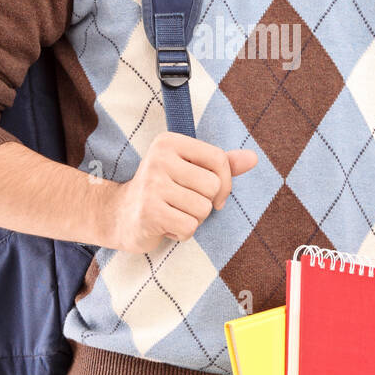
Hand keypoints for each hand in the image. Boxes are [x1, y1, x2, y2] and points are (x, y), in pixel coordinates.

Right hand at [102, 130, 256, 252]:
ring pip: (203, 209)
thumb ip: (222, 164)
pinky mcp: (149, 211)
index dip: (225, 182)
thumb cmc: (162, 191)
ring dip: (193, 219)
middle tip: (183, 204)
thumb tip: (253, 158)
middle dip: (205, 202)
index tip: (214, 195)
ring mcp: (152, 184)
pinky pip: (189, 227)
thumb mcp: (190, 170)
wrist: (120, 215)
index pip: (218, 159)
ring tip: (173, 213)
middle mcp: (159, 158)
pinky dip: (183, 232)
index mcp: (170, 142)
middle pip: (213, 186)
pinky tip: (166, 225)